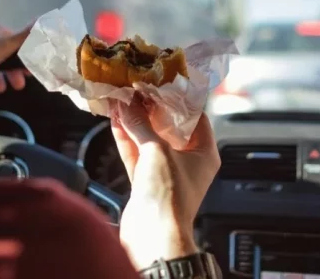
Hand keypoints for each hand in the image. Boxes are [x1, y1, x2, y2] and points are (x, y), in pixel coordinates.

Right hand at [110, 99, 219, 269]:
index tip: (162, 83)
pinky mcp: (146, 181)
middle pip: (169, 127)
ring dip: (134, 121)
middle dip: (151, 108)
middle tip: (136, 88)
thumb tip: (128, 104)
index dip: (178, 99)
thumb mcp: (157, 151)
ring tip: (121, 99)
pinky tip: (115, 120)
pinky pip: (136, 153)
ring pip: (149, 139)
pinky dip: (126, 137)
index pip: (195, 117)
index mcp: (204, 153)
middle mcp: (187, 162)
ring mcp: (165, 172)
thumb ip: (141, 124)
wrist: (153, 236)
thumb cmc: (169, 197)